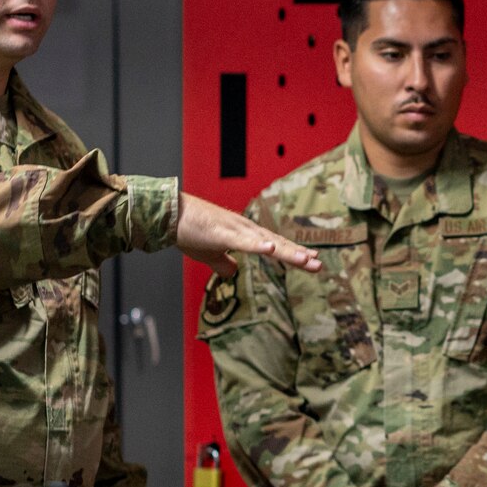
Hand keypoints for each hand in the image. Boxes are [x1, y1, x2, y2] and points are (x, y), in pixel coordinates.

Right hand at [177, 192, 321, 276]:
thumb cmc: (187, 231)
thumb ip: (221, 263)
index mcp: (243, 235)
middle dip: (297, 255)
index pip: (273, 245)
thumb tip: (231, 272)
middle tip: (318, 265)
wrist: (168, 214)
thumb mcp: (207, 253)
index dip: (292, 253)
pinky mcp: (221, 232)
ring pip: (266, 243)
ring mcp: (235, 230)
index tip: (311, 260)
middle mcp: (244, 229)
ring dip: (286, 251)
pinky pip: (242, 241)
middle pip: (276, 244)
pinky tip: (271, 249)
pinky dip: (257, 245)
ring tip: (306, 259)